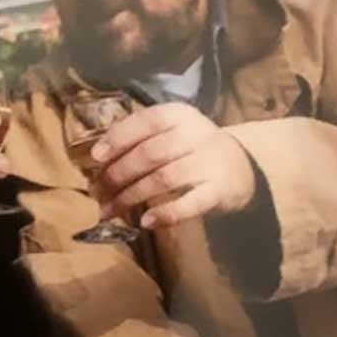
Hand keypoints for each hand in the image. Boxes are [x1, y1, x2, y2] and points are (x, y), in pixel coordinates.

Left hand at [89, 102, 255, 227]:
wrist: (241, 167)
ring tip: (109, 210)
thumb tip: (97, 156)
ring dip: (131, 197)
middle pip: (149, 154)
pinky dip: (165, 213)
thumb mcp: (169, 133)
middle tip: (97, 192)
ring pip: (163, 178)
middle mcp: (195, 134)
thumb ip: (138, 138)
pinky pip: (190, 203)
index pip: (145, 121)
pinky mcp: (220, 190)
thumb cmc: (190, 150)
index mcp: (179, 115)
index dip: (118, 138)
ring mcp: (209, 162)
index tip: (95, 158)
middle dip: (117, 175)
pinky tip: (145, 222)